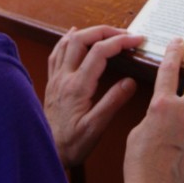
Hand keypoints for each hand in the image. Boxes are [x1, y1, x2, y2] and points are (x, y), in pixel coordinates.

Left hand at [44, 25, 144, 167]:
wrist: (46, 151)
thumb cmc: (71, 143)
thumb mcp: (96, 129)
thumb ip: (113, 103)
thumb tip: (130, 82)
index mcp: (78, 86)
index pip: (100, 52)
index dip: (120, 41)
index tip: (136, 39)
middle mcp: (64, 77)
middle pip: (82, 39)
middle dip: (105, 31)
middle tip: (124, 34)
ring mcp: (56, 77)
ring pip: (68, 42)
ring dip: (88, 32)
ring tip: (106, 32)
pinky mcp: (52, 81)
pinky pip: (57, 52)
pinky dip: (67, 39)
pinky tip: (73, 34)